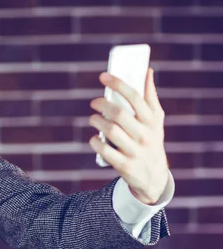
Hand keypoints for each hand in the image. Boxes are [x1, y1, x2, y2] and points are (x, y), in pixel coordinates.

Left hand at [88, 68, 168, 204]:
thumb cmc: (151, 140)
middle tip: (94, 102)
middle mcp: (145, 135)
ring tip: (93, 119)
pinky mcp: (124, 165)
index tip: (103, 76)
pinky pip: (104, 150)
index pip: (135, 97)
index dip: (118, 84)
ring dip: (96, 121)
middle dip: (102, 104)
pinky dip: (95, 142)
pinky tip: (94, 138)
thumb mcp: (155, 120)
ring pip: (110, 130)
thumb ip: (150, 96)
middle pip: (119, 113)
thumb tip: (147, 71)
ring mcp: (135, 151)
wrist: (153, 178)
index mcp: (152, 120)